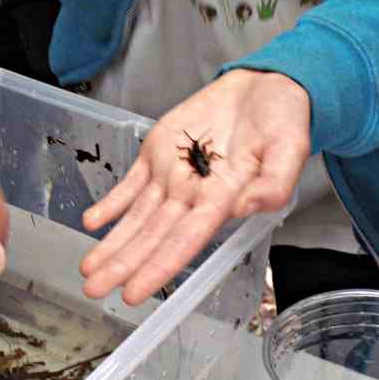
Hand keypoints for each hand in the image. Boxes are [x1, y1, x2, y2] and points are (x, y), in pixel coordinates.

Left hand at [80, 70, 310, 304]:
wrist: (265, 88)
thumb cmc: (283, 122)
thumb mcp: (290, 149)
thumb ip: (273, 183)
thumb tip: (245, 208)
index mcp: (221, 200)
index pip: (183, 241)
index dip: (157, 267)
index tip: (133, 291)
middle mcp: (191, 195)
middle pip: (151, 237)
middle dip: (121, 266)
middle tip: (92, 290)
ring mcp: (171, 175)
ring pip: (136, 217)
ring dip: (111, 244)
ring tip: (88, 270)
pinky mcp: (158, 153)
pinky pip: (130, 184)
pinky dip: (110, 203)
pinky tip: (92, 222)